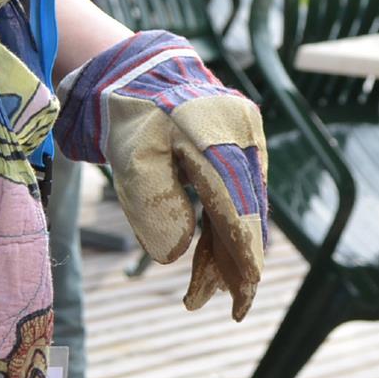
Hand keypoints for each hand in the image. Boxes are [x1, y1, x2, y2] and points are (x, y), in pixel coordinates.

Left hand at [55, 30, 266, 319]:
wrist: (136, 73)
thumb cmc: (131, 116)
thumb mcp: (131, 160)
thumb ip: (156, 206)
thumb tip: (176, 254)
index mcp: (222, 141)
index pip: (239, 214)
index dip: (243, 263)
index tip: (241, 303)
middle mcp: (244, 140)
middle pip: (246, 215)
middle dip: (232, 265)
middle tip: (215, 304)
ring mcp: (245, 141)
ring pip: (241, 208)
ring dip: (224, 250)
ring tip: (202, 290)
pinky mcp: (238, 146)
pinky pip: (235, 195)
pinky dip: (221, 227)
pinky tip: (207, 256)